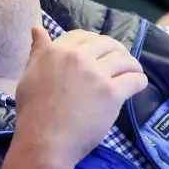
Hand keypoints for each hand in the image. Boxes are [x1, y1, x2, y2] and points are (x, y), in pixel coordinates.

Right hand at [14, 27, 147, 168]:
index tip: (98, 51)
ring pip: (123, 59)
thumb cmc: (32, 111)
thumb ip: (38, 52)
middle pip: (106, 44)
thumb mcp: (29, 74)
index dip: (93, 41)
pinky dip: (139, 80)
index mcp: (56, 50)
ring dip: (131, 64)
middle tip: (119, 61)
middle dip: (116, 50)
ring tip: (132, 72)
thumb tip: (37, 29)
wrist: (45, 139)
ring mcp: (96, 74)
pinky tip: (138, 84)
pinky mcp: (111, 93)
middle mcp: (77, 57)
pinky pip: (133, 80)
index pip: (81, 35)